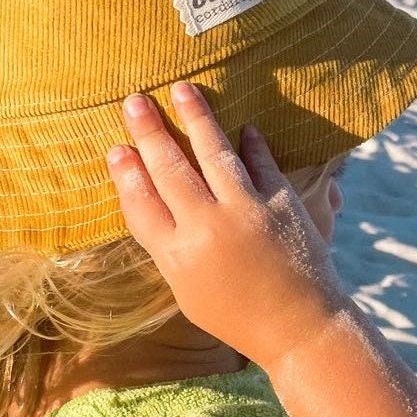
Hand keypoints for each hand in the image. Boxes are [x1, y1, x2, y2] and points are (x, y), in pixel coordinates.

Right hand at [106, 82, 348, 365]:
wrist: (300, 326)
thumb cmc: (240, 316)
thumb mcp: (189, 292)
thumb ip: (170, 247)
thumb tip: (154, 200)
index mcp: (178, 257)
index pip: (142, 205)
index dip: (126, 174)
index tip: (116, 148)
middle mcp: (208, 229)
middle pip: (170, 170)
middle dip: (150, 132)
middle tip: (135, 100)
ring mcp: (247, 212)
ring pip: (213, 154)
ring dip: (196, 118)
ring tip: (183, 90)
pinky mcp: (282, 203)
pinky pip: (261, 164)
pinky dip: (252, 145)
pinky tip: (245, 128)